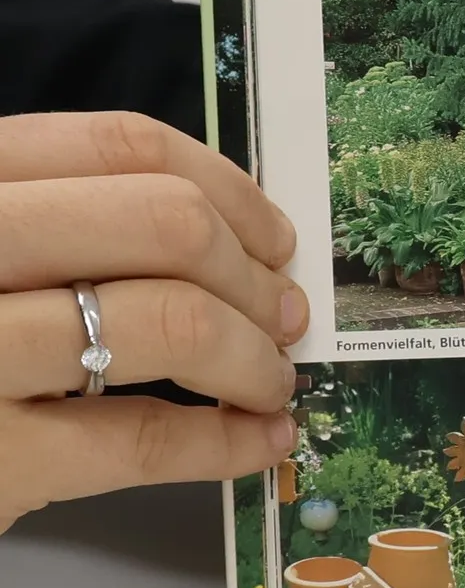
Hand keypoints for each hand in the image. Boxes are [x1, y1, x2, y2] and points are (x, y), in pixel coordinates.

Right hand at [0, 112, 305, 532]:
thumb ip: (58, 226)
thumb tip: (222, 238)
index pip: (120, 146)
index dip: (229, 189)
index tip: (274, 238)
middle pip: (164, 225)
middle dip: (254, 275)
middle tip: (284, 317)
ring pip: (170, 323)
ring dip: (255, 357)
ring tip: (272, 380)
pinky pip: (145, 439)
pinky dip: (231, 441)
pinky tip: (261, 441)